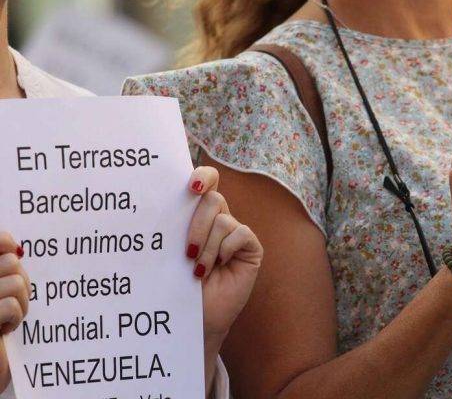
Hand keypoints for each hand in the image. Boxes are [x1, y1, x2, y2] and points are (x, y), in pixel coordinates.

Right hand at [0, 232, 30, 391]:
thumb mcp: (0, 292)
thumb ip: (4, 269)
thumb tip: (17, 249)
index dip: (5, 243)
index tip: (13, 253)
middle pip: (11, 262)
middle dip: (20, 283)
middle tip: (11, 301)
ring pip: (16, 282)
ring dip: (21, 303)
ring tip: (7, 317)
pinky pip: (12, 305)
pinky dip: (15, 318)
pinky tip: (4, 330)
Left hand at [186, 167, 263, 395]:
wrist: (191, 319)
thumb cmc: (176, 285)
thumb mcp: (169, 252)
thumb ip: (172, 226)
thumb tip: (157, 202)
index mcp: (197, 214)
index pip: (207, 181)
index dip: (203, 175)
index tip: (191, 186)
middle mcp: (219, 219)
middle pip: (213, 199)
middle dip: (197, 224)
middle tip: (186, 252)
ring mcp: (235, 233)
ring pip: (223, 219)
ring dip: (207, 246)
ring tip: (198, 269)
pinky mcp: (250, 248)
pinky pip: (240, 234)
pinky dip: (225, 249)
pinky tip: (217, 267)